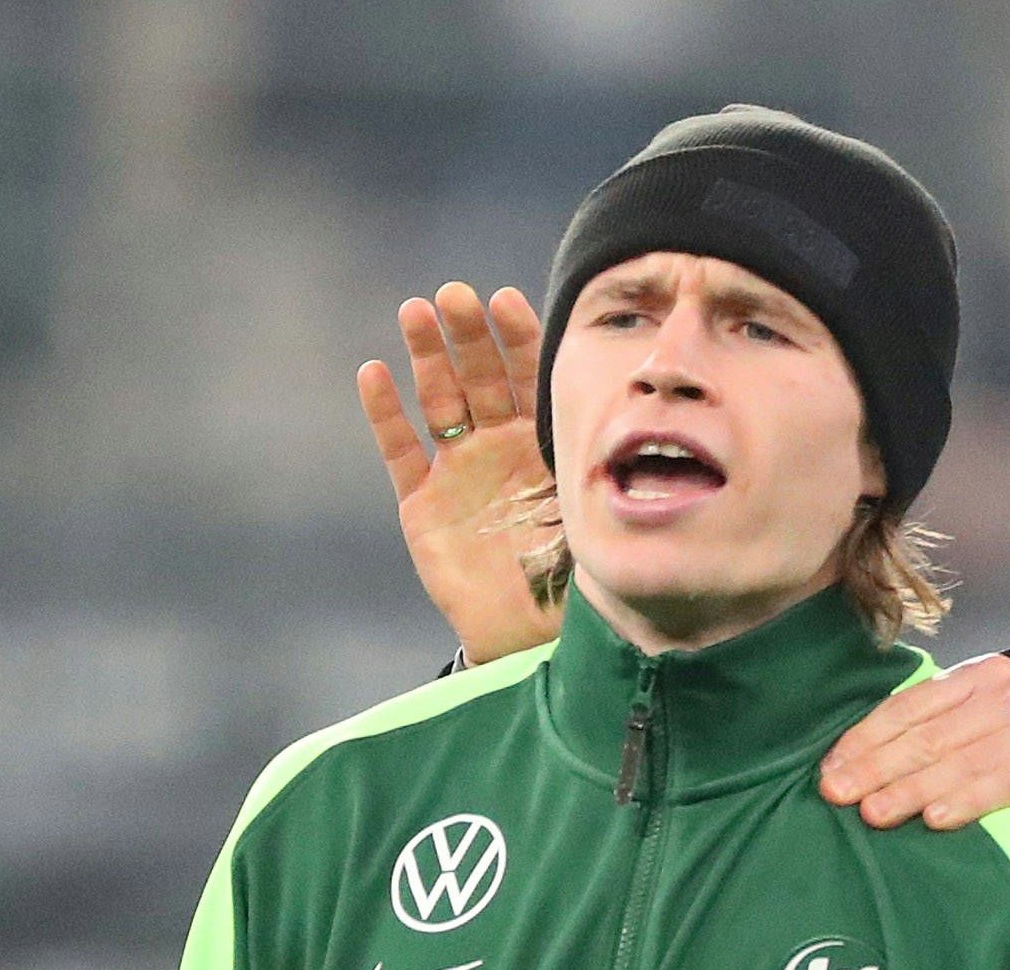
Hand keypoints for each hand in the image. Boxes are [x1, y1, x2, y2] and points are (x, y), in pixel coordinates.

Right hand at [358, 282, 562, 663]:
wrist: (533, 634)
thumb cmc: (574, 573)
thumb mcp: (590, 507)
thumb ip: (592, 459)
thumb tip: (635, 403)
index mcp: (543, 440)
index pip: (529, 374)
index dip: (517, 336)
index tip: (507, 299)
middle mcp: (499, 446)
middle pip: (480, 375)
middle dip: (468, 334)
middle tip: (456, 295)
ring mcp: (458, 471)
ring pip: (439, 399)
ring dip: (427, 356)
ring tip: (415, 311)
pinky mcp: (422, 504)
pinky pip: (400, 450)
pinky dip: (385, 413)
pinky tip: (374, 372)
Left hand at [818, 656, 1009, 830]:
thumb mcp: (1003, 726)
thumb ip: (951, 733)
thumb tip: (872, 768)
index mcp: (984, 677)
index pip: (911, 707)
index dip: (865, 740)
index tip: (826, 773)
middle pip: (930, 732)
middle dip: (876, 765)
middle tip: (834, 797)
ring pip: (964, 756)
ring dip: (913, 787)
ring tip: (874, 815)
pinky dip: (973, 799)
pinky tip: (938, 820)